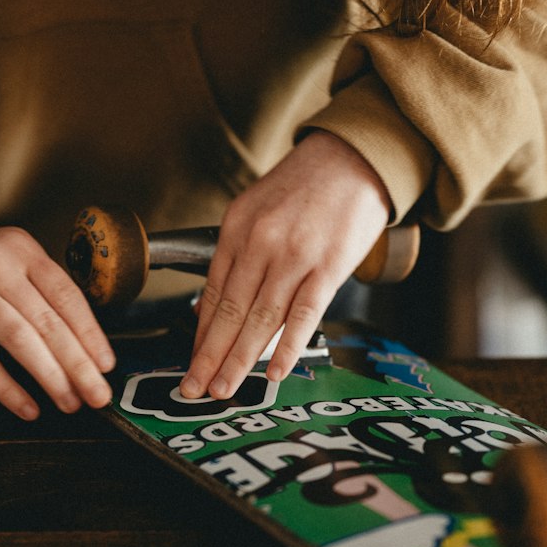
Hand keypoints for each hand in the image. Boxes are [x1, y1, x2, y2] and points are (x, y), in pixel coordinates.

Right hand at [0, 227, 115, 419]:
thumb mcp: (15, 262)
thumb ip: (46, 293)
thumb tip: (87, 350)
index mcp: (22, 250)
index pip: (66, 296)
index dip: (91, 334)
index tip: (105, 364)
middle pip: (47, 321)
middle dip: (78, 364)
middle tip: (96, 393)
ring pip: (19, 340)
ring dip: (50, 377)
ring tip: (69, 401)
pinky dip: (8, 389)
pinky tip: (28, 406)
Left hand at [180, 131, 390, 399]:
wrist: (354, 157)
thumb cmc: (306, 186)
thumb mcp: (256, 208)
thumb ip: (236, 253)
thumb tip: (213, 303)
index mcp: (237, 228)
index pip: (212, 293)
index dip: (199, 335)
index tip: (191, 363)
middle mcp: (261, 243)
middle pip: (230, 311)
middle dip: (209, 357)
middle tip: (194, 388)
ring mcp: (295, 256)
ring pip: (260, 319)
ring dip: (239, 360)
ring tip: (224, 389)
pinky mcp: (328, 266)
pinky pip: (303, 315)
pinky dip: (287, 347)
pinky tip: (274, 371)